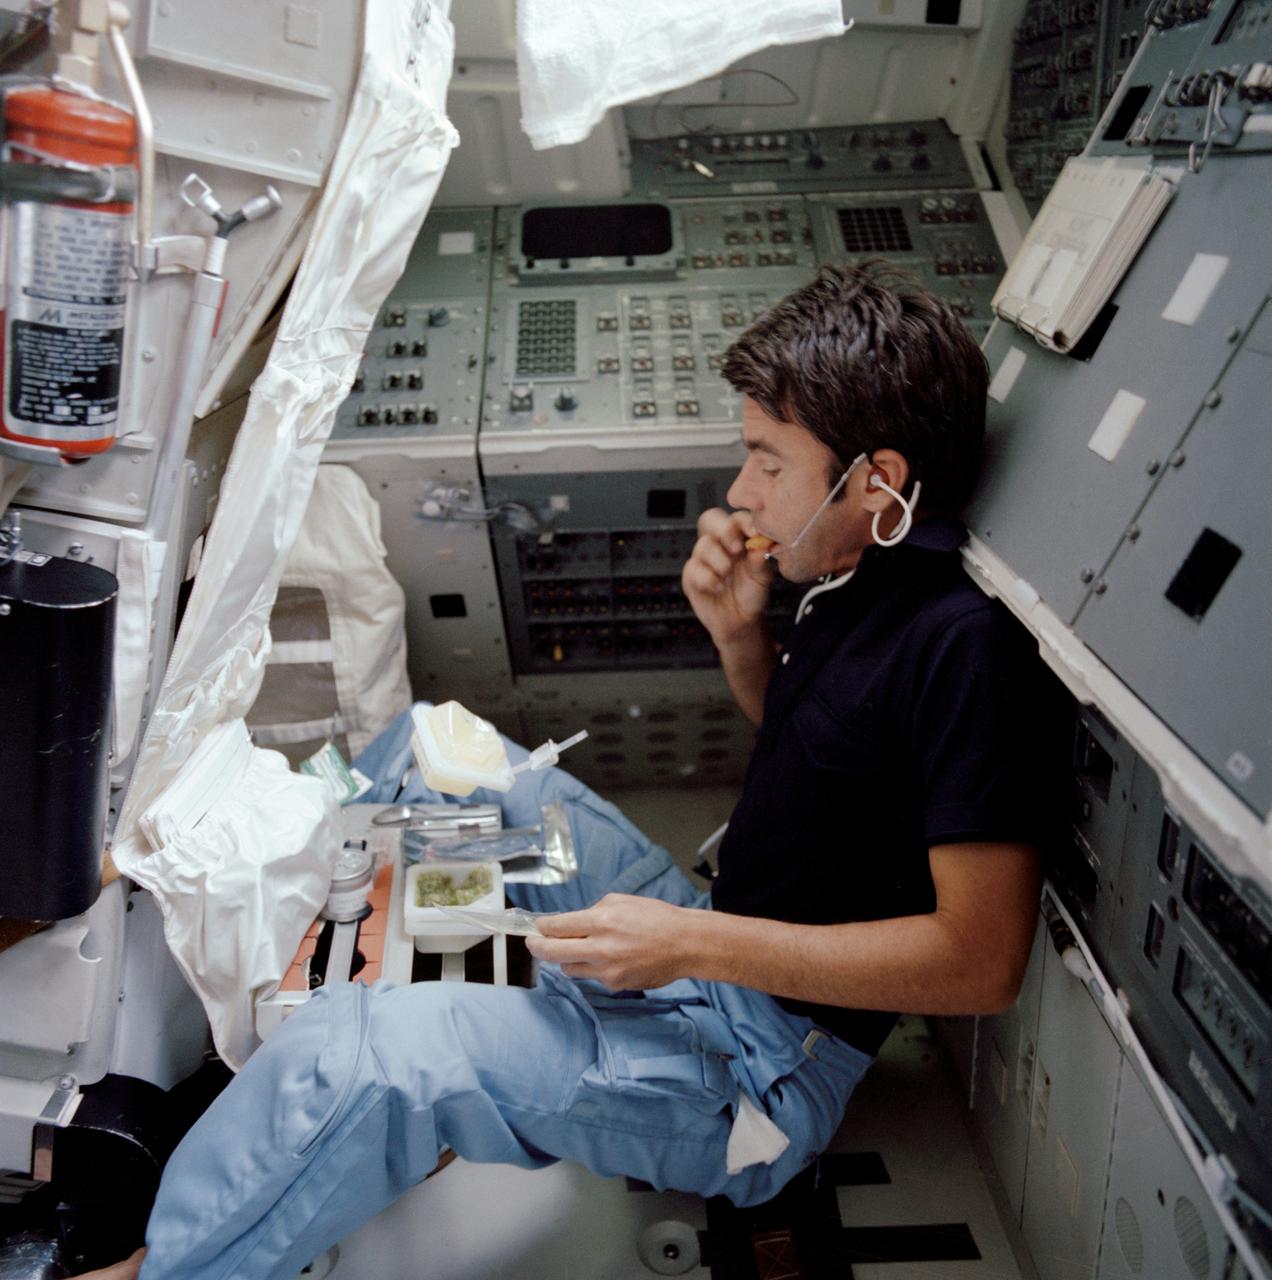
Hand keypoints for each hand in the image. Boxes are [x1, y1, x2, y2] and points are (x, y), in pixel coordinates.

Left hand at [524, 894, 696, 990]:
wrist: (684, 944)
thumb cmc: (655, 918)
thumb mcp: (620, 902)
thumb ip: (592, 913)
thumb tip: (568, 923)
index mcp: (601, 922)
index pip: (556, 927)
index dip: (540, 927)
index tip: (535, 927)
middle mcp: (601, 948)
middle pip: (552, 954)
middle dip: (537, 947)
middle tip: (533, 943)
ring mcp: (607, 971)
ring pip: (568, 969)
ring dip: (567, 959)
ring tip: (580, 949)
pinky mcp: (615, 985)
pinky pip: (591, 977)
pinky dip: (592, 967)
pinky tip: (610, 957)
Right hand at [681, 508, 772, 649]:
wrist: (739, 620)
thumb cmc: (750, 593)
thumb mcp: (762, 577)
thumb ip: (760, 561)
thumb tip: (760, 546)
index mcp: (738, 538)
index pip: (736, 519)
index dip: (744, 521)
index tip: (754, 532)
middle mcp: (719, 544)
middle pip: (710, 520)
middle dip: (724, 530)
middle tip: (736, 548)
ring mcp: (703, 558)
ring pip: (703, 545)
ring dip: (719, 560)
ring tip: (728, 575)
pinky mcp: (691, 576)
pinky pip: (694, 569)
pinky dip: (708, 578)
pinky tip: (719, 587)